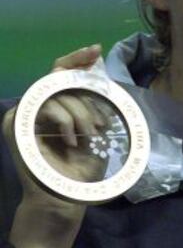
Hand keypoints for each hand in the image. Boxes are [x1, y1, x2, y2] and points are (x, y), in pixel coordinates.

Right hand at [3, 44, 103, 247]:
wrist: (64, 199)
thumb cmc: (82, 169)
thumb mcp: (97, 131)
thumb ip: (95, 103)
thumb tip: (101, 74)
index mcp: (56, 105)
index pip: (63, 72)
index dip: (78, 58)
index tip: (95, 49)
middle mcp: (39, 106)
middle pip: (59, 76)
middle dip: (85, 90)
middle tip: (99, 118)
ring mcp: (26, 114)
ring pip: (58, 92)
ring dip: (81, 113)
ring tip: (90, 136)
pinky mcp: (16, 124)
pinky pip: (47, 106)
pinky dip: (64, 121)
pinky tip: (71, 141)